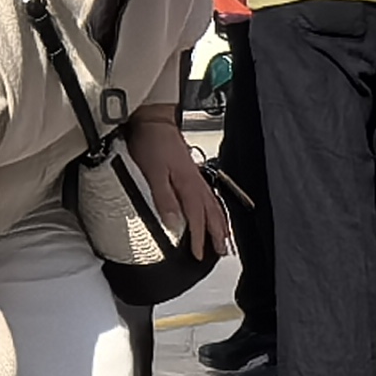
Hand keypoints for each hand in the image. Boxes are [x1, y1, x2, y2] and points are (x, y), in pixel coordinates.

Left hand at [126, 107, 227, 257]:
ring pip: (214, 205)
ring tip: (223, 237)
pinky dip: (215, 208)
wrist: (155, 120)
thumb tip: (173, 224)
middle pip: (212, 214)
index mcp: (188, 185)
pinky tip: (214, 211)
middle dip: (217, 234)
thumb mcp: (153, 173)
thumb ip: (164, 199)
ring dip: (220, 223)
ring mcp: (196, 177)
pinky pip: (210, 195)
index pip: (196, 218)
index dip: (198, 238)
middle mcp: (196, 183)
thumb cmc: (152, 144)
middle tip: (221, 252)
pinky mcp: (192, 171)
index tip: (198, 255)